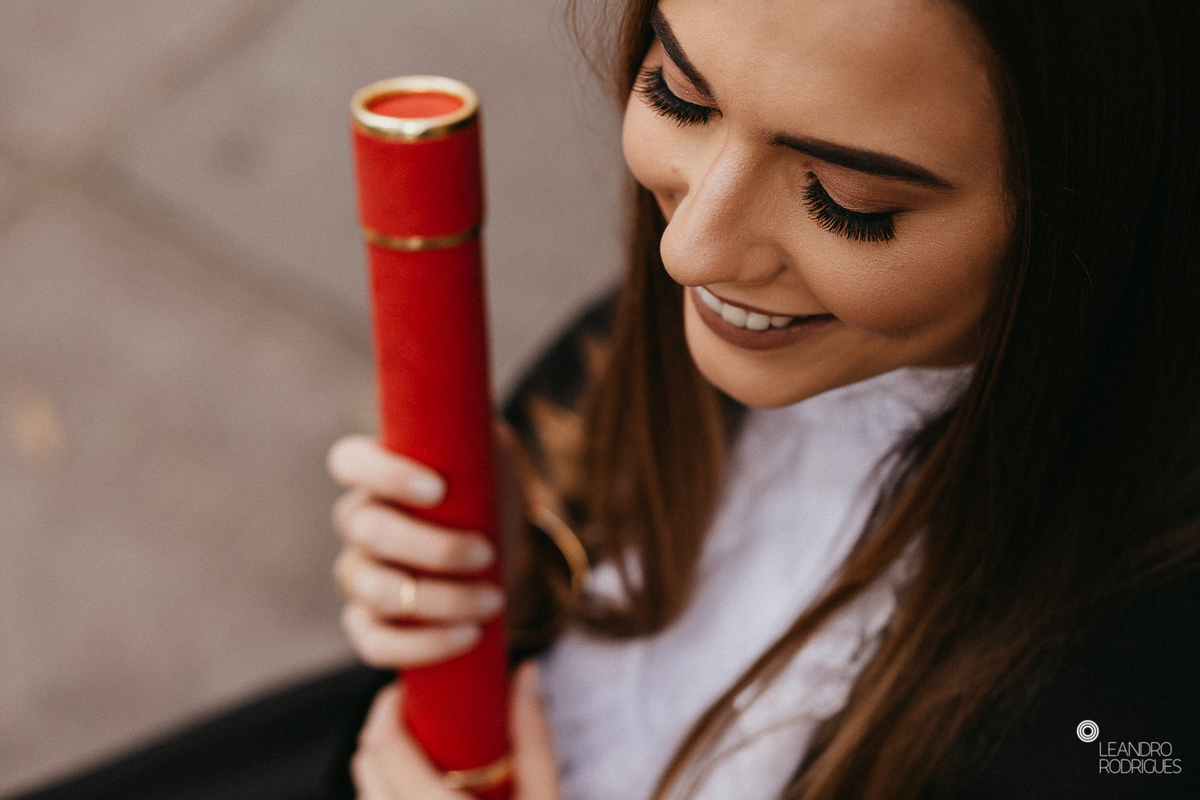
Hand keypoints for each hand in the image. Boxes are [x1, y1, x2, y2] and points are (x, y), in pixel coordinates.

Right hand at [328, 434, 505, 667]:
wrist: (499, 553)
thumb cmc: (487, 493)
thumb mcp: (488, 452)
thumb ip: (475, 430)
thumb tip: (474, 418)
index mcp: (375, 474)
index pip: (348, 461)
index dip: (384, 473)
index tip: (438, 489)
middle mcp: (357, 523)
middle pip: (367, 530)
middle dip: (431, 547)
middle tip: (485, 552)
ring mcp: (358, 576)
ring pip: (377, 591)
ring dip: (439, 599)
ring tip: (491, 599)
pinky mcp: (370, 626)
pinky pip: (375, 644)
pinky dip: (423, 645)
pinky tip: (469, 634)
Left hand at [351, 661, 561, 799]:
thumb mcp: (543, 795)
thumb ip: (532, 735)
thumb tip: (527, 671)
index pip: (384, 746)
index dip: (389, 707)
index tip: (412, 688)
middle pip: (366, 763)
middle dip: (386, 728)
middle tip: (418, 709)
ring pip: (366, 790)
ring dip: (384, 763)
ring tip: (422, 747)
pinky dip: (388, 791)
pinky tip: (419, 785)